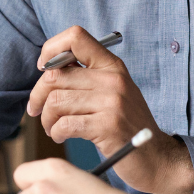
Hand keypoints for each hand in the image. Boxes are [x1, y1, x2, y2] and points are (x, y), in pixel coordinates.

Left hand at [27, 26, 193, 193]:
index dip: (51, 49)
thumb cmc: (127, 126)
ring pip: (55, 102)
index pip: (76, 37)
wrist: (156, 156)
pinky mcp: (108, 126)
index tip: (44, 70)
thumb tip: (47, 68)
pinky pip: (64, 124)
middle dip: (38, 97)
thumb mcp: (114, 92)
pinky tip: (62, 137)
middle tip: (37, 111)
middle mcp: (113, 79)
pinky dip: (56, 133)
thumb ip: (87, 77)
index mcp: (112, 66)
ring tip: (54, 128)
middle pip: (55, 76)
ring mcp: (112, 102)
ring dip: (47, 119)